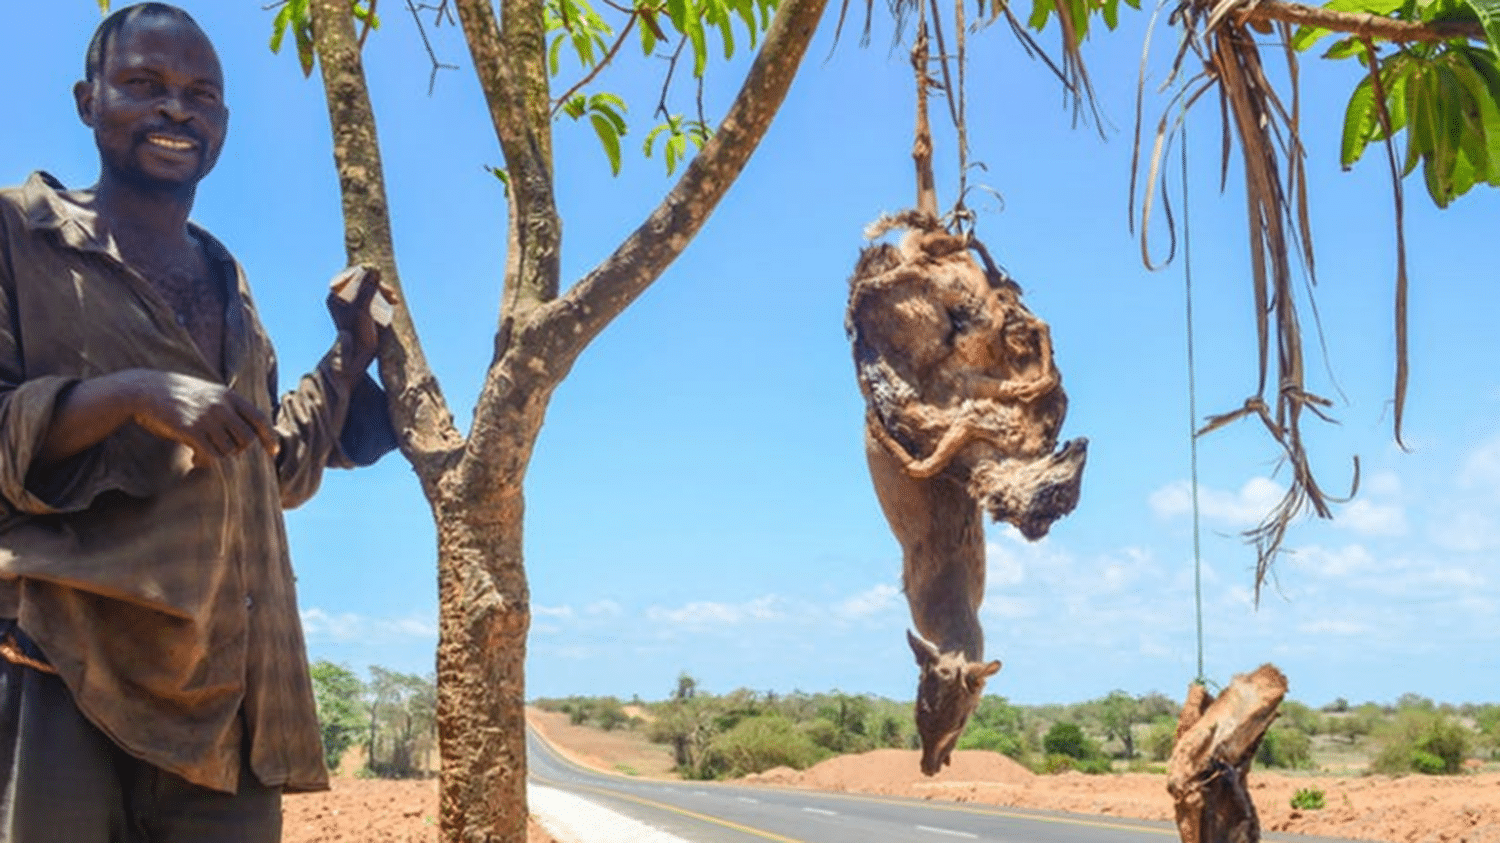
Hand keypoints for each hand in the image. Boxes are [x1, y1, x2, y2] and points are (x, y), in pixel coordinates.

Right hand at [128, 371, 277, 466]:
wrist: (144, 390)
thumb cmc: (177, 395)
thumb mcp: (208, 393)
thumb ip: (227, 407)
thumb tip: (245, 432)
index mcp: (230, 395)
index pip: (261, 419)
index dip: (270, 438)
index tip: (273, 452)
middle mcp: (222, 405)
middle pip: (247, 439)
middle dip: (239, 451)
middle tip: (224, 453)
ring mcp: (207, 417)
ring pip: (230, 449)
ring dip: (220, 457)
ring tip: (202, 456)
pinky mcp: (191, 430)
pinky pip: (212, 455)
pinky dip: (207, 462)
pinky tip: (195, 460)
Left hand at [326, 265, 397, 370]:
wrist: (357, 358)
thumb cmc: (357, 335)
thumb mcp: (363, 309)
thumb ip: (368, 288)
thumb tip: (373, 267)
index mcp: (336, 296)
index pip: (353, 276)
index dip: (370, 276)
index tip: (384, 286)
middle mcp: (342, 298)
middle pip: (363, 281)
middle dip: (379, 286)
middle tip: (392, 295)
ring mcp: (352, 305)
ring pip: (370, 289)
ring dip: (383, 292)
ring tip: (394, 300)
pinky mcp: (361, 311)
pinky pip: (373, 298)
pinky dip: (383, 299)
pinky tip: (392, 304)